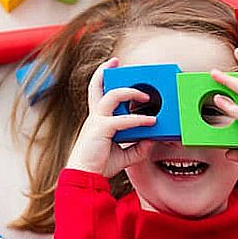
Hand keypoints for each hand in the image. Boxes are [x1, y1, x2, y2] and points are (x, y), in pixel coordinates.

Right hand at [65, 57, 156, 176]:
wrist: (85, 176)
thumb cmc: (99, 165)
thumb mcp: (124, 155)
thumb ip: (138, 147)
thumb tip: (152, 141)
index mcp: (97, 119)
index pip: (97, 93)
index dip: (102, 78)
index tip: (112, 67)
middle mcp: (95, 116)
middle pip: (96, 86)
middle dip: (105, 71)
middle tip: (117, 62)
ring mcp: (97, 121)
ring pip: (112, 96)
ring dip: (130, 92)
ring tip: (145, 96)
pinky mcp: (101, 129)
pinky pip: (122, 120)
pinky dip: (137, 120)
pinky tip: (150, 122)